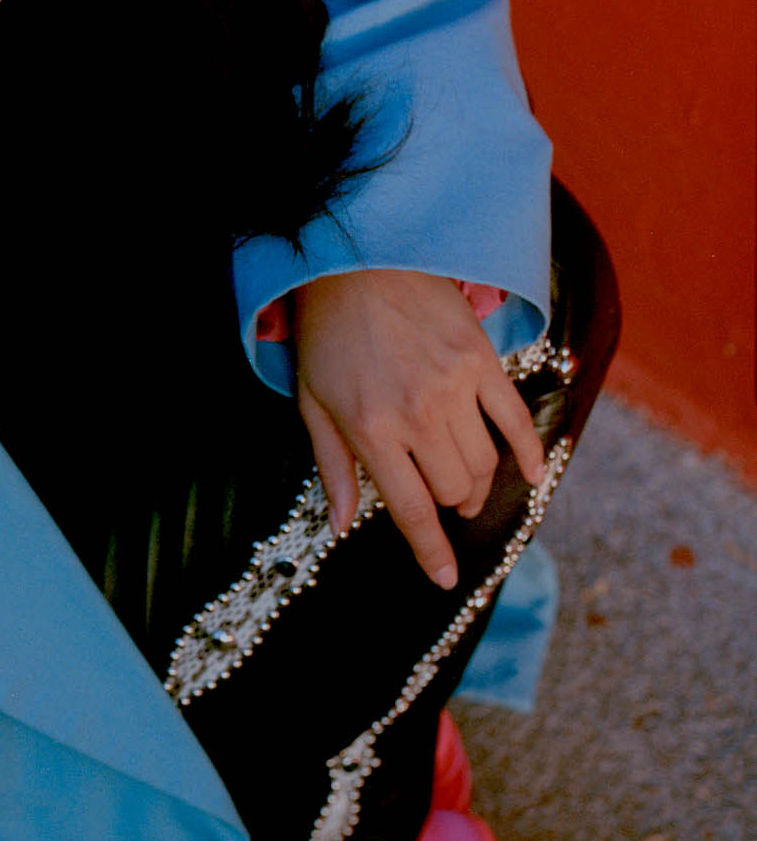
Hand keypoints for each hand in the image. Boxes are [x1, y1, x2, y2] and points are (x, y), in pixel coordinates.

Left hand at [292, 269, 546, 589]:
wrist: (358, 261)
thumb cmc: (327, 335)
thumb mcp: (311, 403)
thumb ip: (332, 467)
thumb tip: (341, 526)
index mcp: (372, 430)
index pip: (411, 509)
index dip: (430, 550)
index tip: (443, 578)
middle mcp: (418, 414)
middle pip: (453, 489)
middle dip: (451, 508)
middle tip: (446, 505)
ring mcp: (455, 387)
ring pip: (484, 463)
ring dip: (479, 485)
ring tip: (467, 487)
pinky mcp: (482, 360)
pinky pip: (515, 418)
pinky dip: (527, 452)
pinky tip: (529, 473)